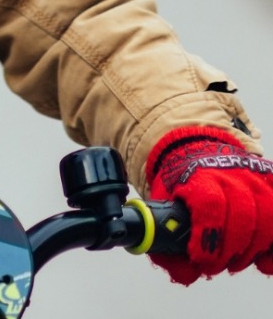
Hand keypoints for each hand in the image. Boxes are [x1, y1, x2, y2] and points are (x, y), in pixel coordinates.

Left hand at [147, 126, 272, 283]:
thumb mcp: (163, 202)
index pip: (209, 203)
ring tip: (235, 261)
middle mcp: (230, 174)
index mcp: (199, 175)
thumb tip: (185, 274)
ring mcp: (254, 178)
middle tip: (215, 265)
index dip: (207, 235)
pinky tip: (263, 259)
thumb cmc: (182, 184)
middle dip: (229, 250)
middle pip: (242, 215)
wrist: (196, 152)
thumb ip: (166, 238)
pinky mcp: (269, 183)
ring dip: (254, 249)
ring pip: (269, 216)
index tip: (199, 257)